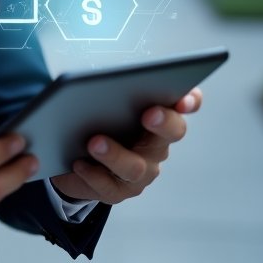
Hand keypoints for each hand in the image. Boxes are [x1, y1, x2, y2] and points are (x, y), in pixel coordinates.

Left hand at [50, 88, 202, 204]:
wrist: (72, 157)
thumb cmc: (94, 120)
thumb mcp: (102, 98)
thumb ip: (111, 85)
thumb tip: (99, 71)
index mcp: (157, 115)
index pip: (184, 104)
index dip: (190, 101)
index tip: (184, 97)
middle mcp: (156, 144)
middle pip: (172, 133)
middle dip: (164, 123)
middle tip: (149, 114)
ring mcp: (141, 170)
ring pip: (136, 167)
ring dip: (116, 154)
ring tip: (95, 143)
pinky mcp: (119, 190)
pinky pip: (109, 186)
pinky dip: (93, 174)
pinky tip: (78, 163)